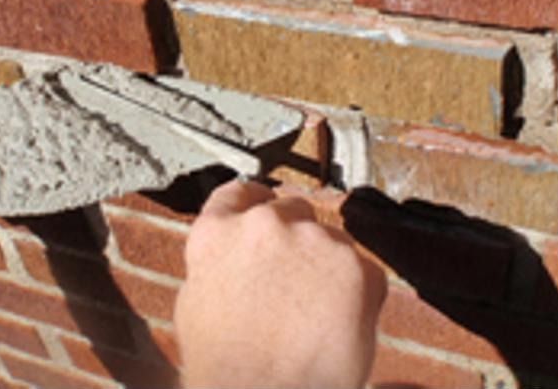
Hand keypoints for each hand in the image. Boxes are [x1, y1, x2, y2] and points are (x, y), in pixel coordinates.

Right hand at [174, 180, 385, 388]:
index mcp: (217, 231)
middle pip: (290, 210)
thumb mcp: (194, 301)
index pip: (240, 192)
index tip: (265, 208)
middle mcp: (263, 224)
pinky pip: (363, 270)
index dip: (255, 201)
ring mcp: (311, 240)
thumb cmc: (223, 365)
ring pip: (329, 239)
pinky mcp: (355, 266)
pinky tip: (334, 325)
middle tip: (293, 284)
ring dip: (325, 265)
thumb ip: (217, 259)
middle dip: (294, 239)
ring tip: (313, 316)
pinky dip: (356, 293)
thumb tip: (236, 250)